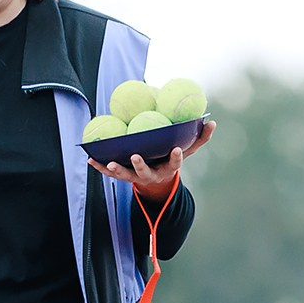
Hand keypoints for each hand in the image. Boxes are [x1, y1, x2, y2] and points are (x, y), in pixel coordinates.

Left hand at [87, 119, 212, 203]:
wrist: (157, 180)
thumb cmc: (172, 159)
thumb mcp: (188, 150)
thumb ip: (200, 138)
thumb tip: (213, 122)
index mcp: (168, 168)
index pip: (174, 164)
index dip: (175, 158)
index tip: (176, 150)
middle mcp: (151, 175)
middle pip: (145, 173)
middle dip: (140, 166)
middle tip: (136, 156)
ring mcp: (136, 177)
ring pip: (125, 175)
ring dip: (116, 170)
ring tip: (109, 163)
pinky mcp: (123, 176)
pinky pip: (110, 172)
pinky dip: (101, 167)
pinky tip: (90, 159)